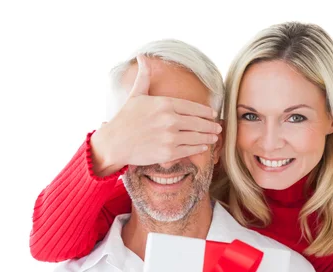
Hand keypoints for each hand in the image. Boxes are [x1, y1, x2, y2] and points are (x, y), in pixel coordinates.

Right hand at [90, 54, 221, 176]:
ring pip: (197, 137)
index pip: (193, 107)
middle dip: (211, 126)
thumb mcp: (136, 94)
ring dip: (208, 138)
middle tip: (217, 128)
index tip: (212, 114)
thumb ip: (144, 76)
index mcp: (165, 103)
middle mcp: (170, 119)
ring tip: (213, 138)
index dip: (206, 111)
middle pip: (199, 123)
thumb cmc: (125, 118)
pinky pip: (190, 150)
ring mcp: (170, 137)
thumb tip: (142, 57)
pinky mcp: (168, 153)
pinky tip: (203, 146)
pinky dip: (199, 148)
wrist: (114, 142)